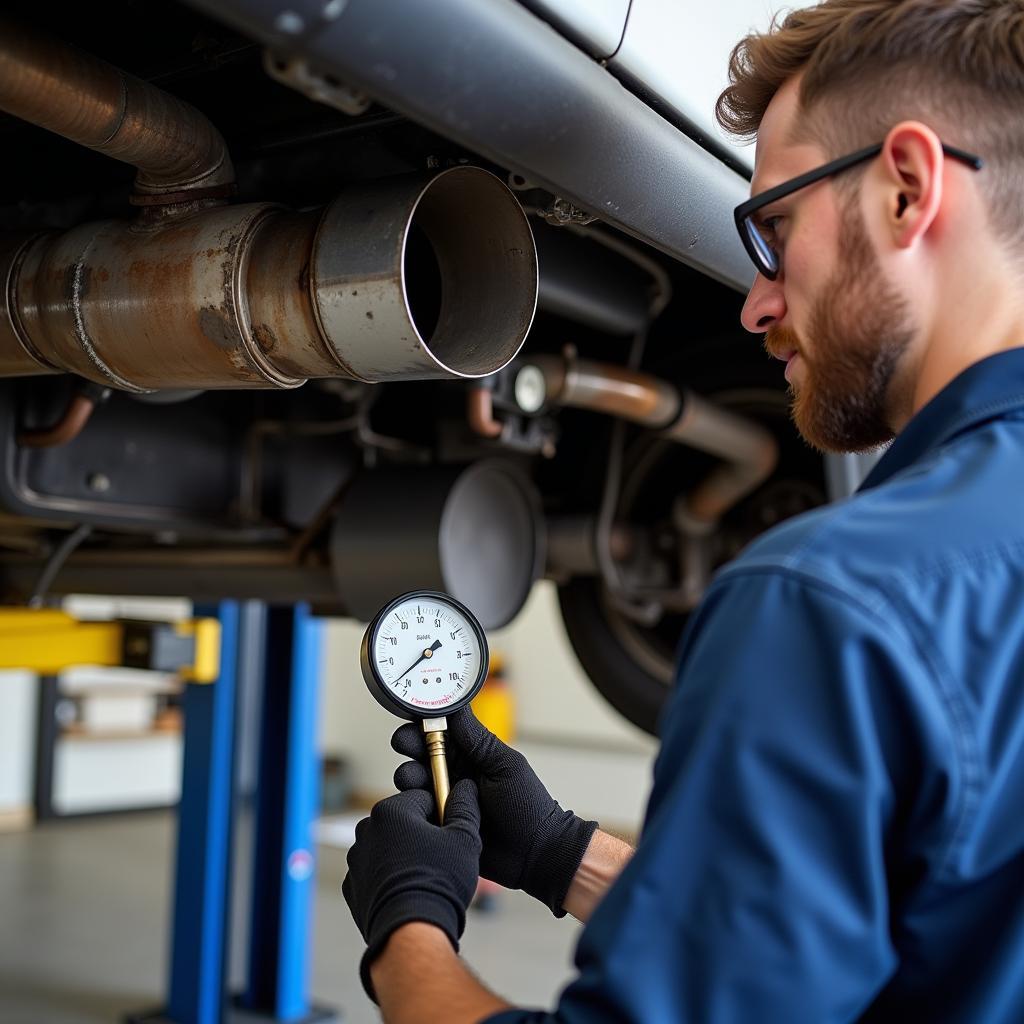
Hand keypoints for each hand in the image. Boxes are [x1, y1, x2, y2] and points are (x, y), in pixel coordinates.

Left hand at [342, 779, 480, 1000]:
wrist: (411, 932)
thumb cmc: (439, 882)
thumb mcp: (465, 838)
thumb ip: (465, 806)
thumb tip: (465, 787)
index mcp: (391, 811)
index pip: (423, 798)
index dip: (442, 814)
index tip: (450, 834)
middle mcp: (366, 829)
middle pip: (403, 821)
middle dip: (421, 833)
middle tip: (440, 858)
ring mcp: (356, 859)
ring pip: (388, 846)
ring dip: (404, 855)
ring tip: (424, 878)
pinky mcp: (352, 886)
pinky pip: (375, 872)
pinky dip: (389, 878)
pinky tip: (406, 892)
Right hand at [392, 707, 597, 917]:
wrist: (534, 853)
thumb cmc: (528, 806)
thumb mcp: (505, 766)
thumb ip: (479, 741)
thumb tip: (456, 710)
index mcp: (472, 755)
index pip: (441, 733)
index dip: (423, 725)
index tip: (412, 723)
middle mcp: (455, 774)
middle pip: (421, 754)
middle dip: (409, 747)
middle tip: (406, 747)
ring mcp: (446, 799)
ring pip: (414, 782)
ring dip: (409, 776)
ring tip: (415, 781)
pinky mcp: (439, 824)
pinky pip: (417, 811)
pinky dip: (413, 805)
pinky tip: (420, 806)